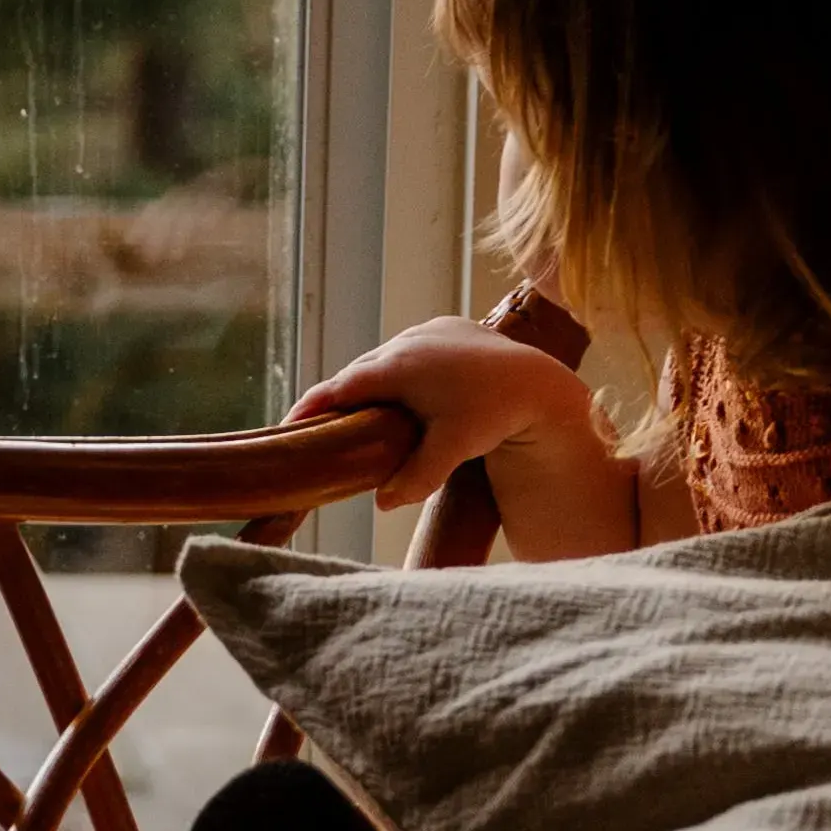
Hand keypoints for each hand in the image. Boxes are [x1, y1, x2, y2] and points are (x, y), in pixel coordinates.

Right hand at [283, 316, 590, 513]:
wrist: (539, 382)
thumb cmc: (494, 415)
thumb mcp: (453, 450)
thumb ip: (416, 477)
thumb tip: (381, 504)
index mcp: (396, 369)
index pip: (338, 388)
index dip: (311, 407)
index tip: (290, 426)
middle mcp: (405, 342)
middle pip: (358, 372)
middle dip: (338, 397)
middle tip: (320, 424)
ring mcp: (427, 330)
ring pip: (384, 358)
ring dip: (370, 382)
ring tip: (360, 409)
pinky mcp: (448, 326)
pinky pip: (410, 348)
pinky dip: (397, 369)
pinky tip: (403, 388)